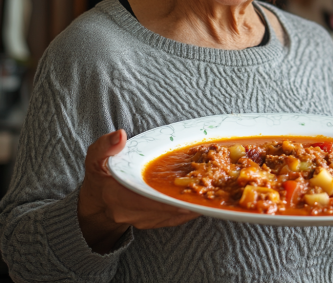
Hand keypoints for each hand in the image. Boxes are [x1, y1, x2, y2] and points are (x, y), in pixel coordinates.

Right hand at [78, 130, 199, 253]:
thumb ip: (105, 145)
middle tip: (210, 180)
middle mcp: (132, 213)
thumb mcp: (95, 156)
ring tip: (212, 186)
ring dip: (194, 201)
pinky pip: (177, 217)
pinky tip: (204, 194)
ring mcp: (145, 221)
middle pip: (168, 207)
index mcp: (118, 196)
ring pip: (176, 214)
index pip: (148, 198)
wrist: (99, 201)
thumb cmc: (101, 175)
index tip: (192, 182)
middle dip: (190, 194)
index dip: (171, 193)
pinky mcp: (155, 223)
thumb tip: (120, 135)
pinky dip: (191, 207)